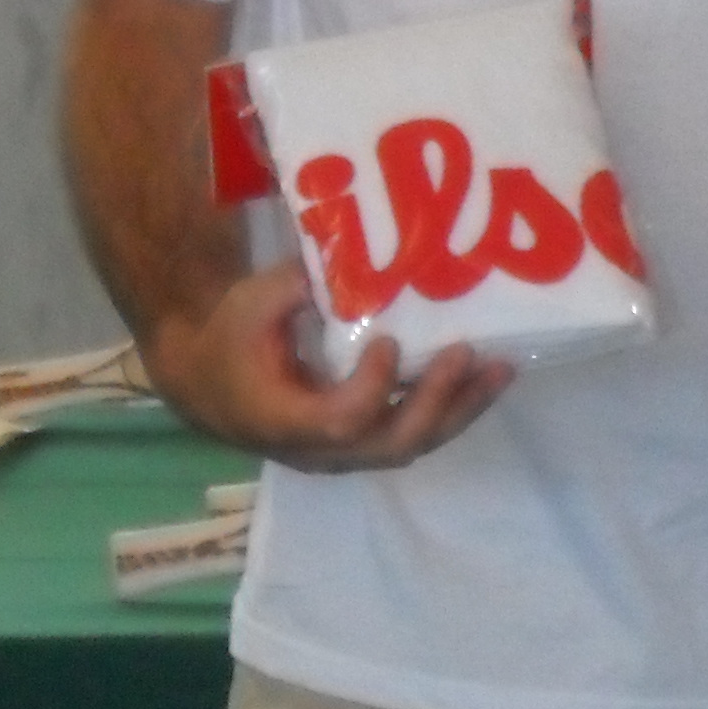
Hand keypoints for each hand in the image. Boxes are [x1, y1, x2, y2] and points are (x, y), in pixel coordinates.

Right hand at [143, 257, 513, 472]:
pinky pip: (409, 434)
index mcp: (285, 419)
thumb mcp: (251, 303)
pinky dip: (448, 409)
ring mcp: (342, 453)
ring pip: (410, 445)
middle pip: (392, 443)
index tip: (388, 341)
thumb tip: (355, 254)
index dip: (373, 387)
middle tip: (467, 353)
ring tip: (500, 369)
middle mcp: (318, 450)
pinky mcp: (359, 443)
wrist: (206, 381)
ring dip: (458, 409)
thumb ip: (296, 285)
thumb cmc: (228, 339)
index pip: (342, 421)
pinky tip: (481, 378)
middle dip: (437, 400)